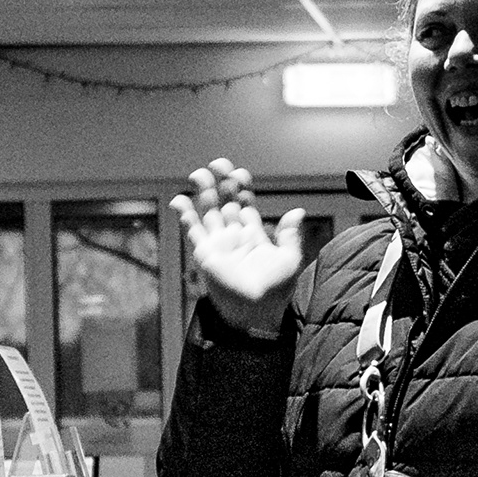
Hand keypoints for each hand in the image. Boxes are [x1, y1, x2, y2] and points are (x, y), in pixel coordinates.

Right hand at [173, 158, 306, 338]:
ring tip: (200, 173)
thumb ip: (291, 234)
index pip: (245, 204)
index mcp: (253, 235)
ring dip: (203, 193)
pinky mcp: (205, 253)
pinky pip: (193, 230)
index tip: (241, 175)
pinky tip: (180, 199)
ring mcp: (218, 244)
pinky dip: (185, 215)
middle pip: (225, 203)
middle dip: (222, 184)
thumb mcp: (290, 259)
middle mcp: (234, 236)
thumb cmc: (276, 291)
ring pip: (208, 212)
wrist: (257, 312)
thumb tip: (297, 210)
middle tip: (220, 164)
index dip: (242, 189)